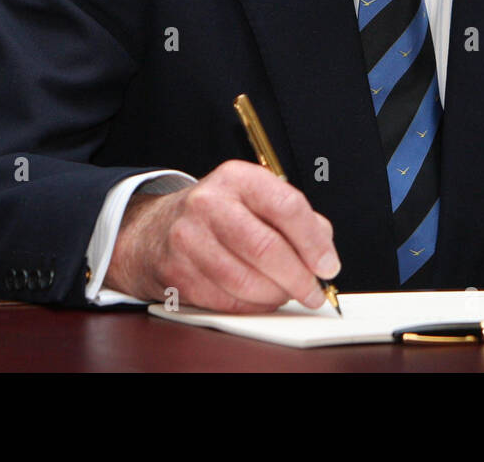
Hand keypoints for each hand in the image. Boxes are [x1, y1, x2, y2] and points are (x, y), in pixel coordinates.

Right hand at [103, 160, 340, 312]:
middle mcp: (208, 203)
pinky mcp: (177, 273)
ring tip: (286, 294)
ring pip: (246, 281)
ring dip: (275, 295)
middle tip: (314, 291)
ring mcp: (187, 239)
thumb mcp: (255, 198)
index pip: (286, 206)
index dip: (313, 241)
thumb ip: (295, 219)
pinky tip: (258, 298)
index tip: (328, 265)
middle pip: (266, 248)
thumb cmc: (218, 215)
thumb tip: (324, 253)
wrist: (155, 230)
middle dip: (299, 277)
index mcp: (237, 178)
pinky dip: (251, 305)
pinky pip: (226, 300)